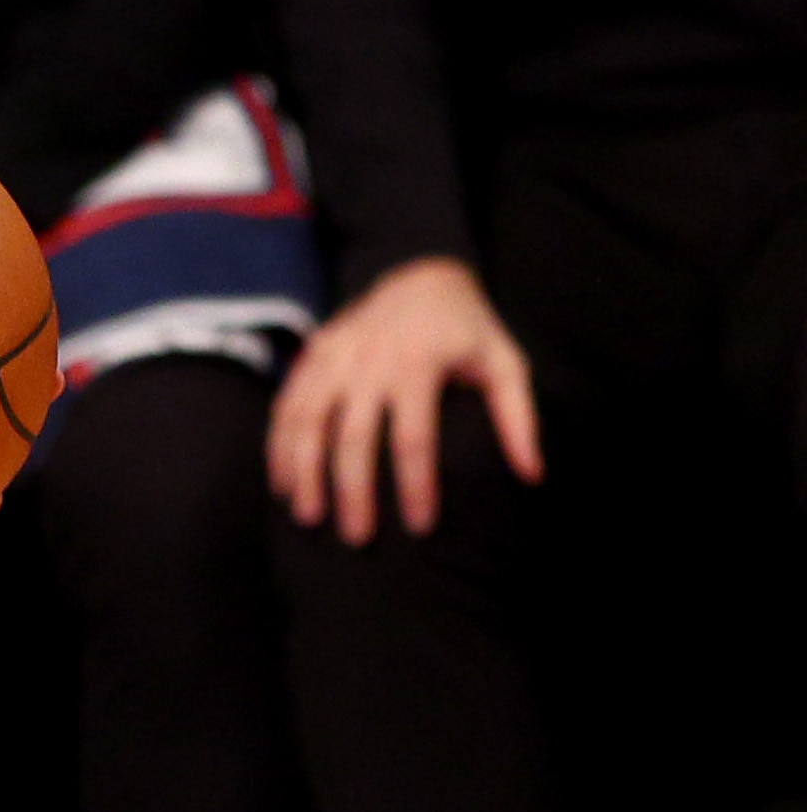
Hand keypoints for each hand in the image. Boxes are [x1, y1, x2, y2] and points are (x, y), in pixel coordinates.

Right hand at [267, 255, 541, 543]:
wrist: (419, 273)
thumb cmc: (468, 329)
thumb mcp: (506, 363)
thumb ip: (518, 419)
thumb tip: (531, 475)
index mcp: (420, 362)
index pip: (413, 437)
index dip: (416, 486)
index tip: (419, 527)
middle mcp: (370, 359)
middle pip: (353, 437)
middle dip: (353, 491)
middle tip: (356, 538)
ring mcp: (334, 356)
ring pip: (308, 421)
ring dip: (305, 472)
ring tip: (309, 516)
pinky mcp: (312, 355)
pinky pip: (287, 405)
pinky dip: (280, 446)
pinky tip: (283, 483)